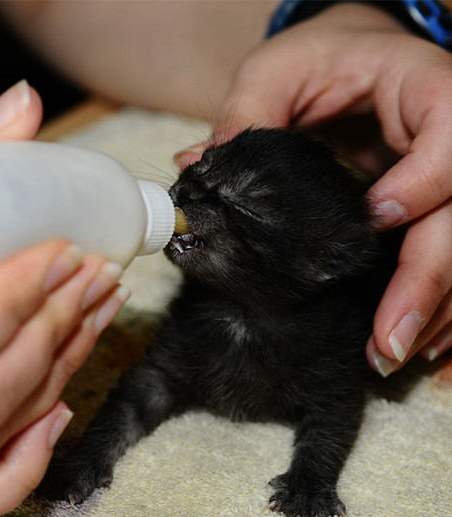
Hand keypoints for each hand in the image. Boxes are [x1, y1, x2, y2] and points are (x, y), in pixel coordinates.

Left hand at [176, 3, 451, 374]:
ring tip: (388, 355)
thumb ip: (244, 117)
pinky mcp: (431, 208)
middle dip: (427, 280)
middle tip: (385, 341)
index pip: (450, 134)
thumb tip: (195, 169)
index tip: (376, 218)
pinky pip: (448, 259)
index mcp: (422, 90)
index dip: (424, 182)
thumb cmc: (319, 56)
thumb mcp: (273, 72)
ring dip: (432, 307)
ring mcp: (444, 179)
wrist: (352, 60)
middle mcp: (447, 138)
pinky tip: (410, 340)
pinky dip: (434, 302)